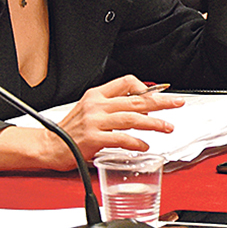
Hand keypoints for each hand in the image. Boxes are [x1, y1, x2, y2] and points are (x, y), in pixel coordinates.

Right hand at [52, 76, 184, 160]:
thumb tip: (140, 106)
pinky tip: (145, 146)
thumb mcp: (90, 109)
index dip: (146, 87)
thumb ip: (112, 106)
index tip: (160, 94)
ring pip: (132, 118)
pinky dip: (136, 143)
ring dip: (154, 123)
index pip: (126, 82)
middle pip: (136, 100)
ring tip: (167, 127)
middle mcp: (97, 105)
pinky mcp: (94, 139)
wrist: (49, 146)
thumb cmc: (71, 131)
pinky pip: (121, 139)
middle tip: (177, 103)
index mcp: (96, 95)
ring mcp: (95, 122)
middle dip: (160, 102)